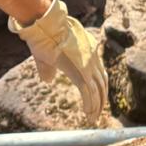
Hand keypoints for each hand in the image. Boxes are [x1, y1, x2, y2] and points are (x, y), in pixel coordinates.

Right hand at [9, 0, 107, 123]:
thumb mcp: (48, 55)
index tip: (97, 98)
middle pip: (102, 83)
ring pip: (98, 91)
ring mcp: (88, 65)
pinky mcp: (80, 72)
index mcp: (89, 51)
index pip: (100, 73)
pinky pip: (89, 94)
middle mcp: (93, 58)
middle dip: (101, 99)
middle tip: (97, 112)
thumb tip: (47, 80)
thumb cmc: (43, 38)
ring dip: (96, 106)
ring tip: (92, 118)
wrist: (44, 28)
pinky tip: (88, 114)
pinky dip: (90, 106)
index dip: (100, 88)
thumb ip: (49, 69)